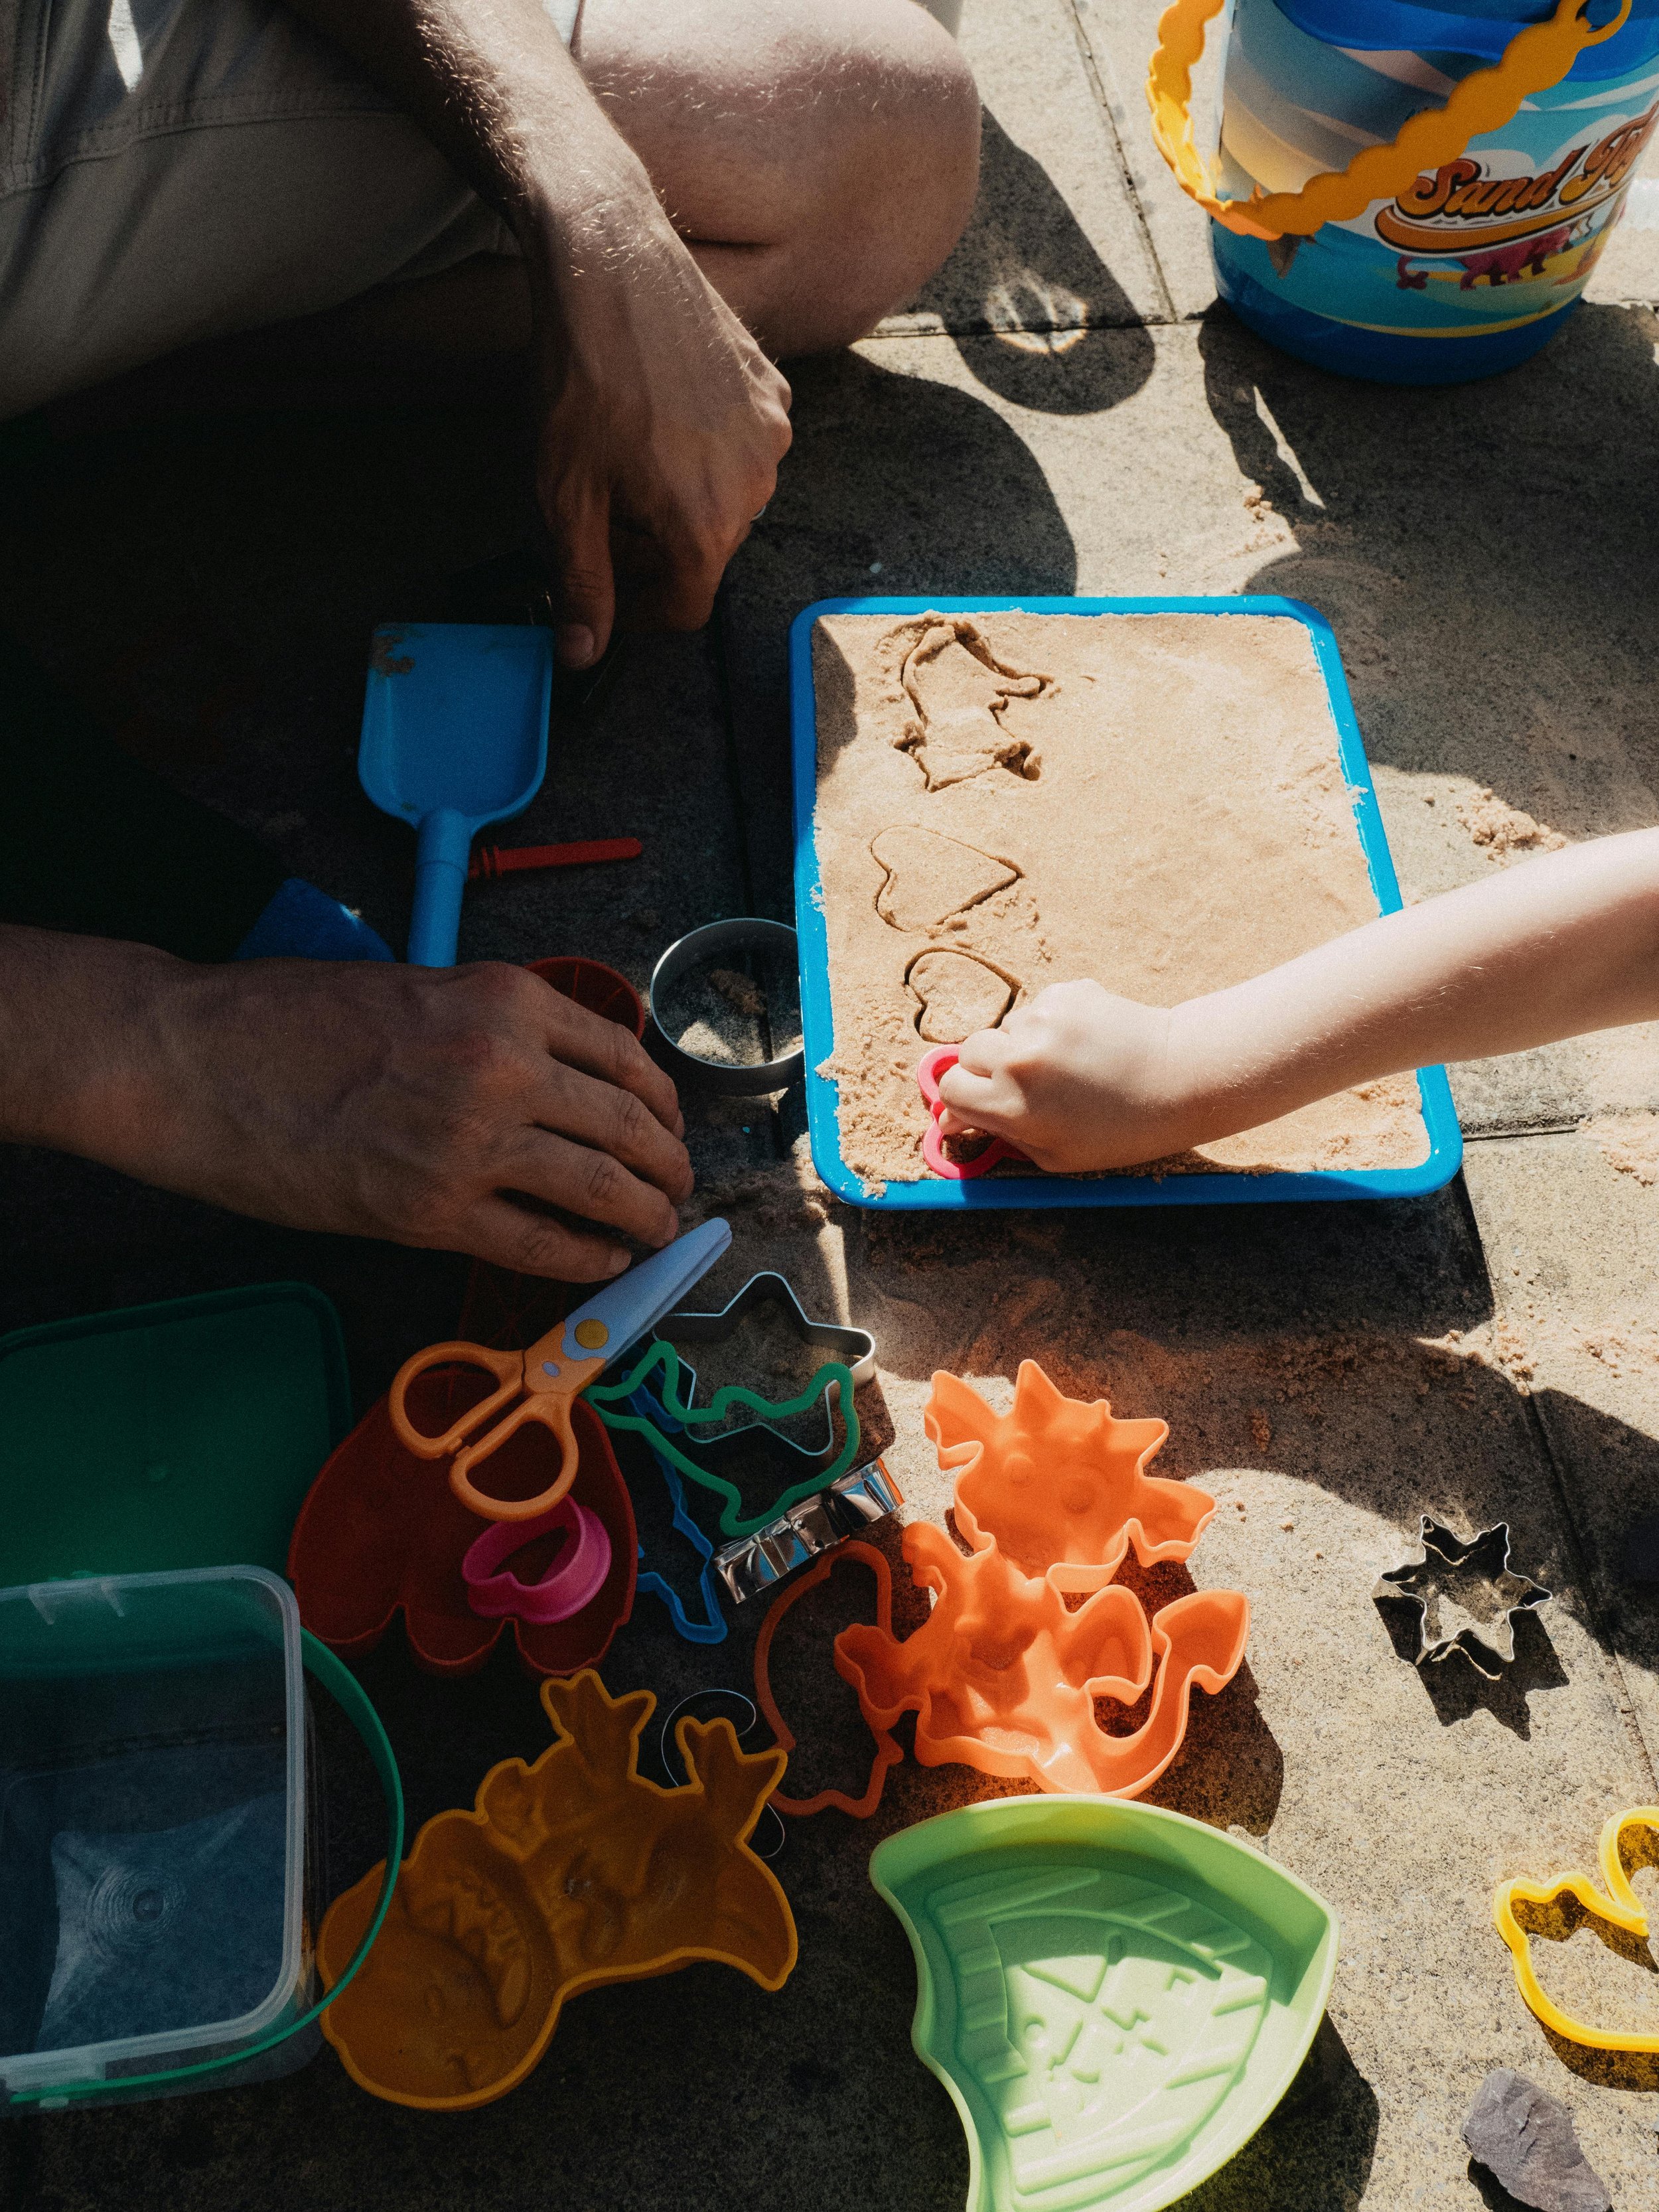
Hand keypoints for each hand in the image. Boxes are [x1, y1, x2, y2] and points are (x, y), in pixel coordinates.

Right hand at [103, 958, 691, 1277]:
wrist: (193, 1060)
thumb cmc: (289, 1020)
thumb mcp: (418, 991)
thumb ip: (495, 1027)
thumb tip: (564, 1077)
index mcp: (505, 999)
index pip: (626, 1057)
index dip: (663, 1104)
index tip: (669, 1126)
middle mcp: (504, 1065)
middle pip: (630, 1126)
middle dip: (668, 1166)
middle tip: (676, 1189)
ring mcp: (471, 1143)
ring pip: (603, 1189)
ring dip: (644, 1217)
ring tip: (655, 1231)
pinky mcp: (431, 1212)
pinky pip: (542, 1246)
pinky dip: (588, 1260)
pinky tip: (605, 1264)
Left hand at [529, 185, 792, 668]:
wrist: (610, 264)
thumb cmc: (579, 379)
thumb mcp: (563, 496)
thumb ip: (581, 584)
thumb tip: (583, 657)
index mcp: (705, 526)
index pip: (685, 608)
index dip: (638, 613)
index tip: (605, 595)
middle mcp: (755, 487)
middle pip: (706, 553)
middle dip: (655, 551)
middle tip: (602, 518)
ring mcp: (771, 436)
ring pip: (727, 501)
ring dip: (681, 499)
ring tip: (629, 459)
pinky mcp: (773, 392)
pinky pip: (743, 447)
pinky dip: (706, 451)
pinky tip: (662, 415)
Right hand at [934, 980, 1188, 1172]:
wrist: (1181, 1077)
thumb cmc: (1122, 1129)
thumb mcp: (1056, 1157)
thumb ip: (1000, 1137)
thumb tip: (953, 1120)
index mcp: (1010, 1106)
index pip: (950, 1091)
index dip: (962, 1101)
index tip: (977, 1106)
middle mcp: (1017, 1059)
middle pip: (967, 1054)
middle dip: (986, 1071)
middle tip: (1026, 1086)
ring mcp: (1039, 1021)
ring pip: (1006, 1029)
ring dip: (1022, 1045)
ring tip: (1069, 1065)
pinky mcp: (1063, 993)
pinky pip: (1038, 1009)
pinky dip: (1052, 1025)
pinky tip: (1085, 1043)